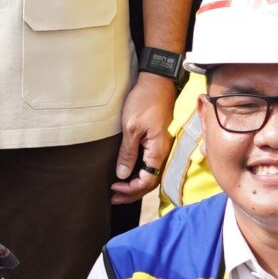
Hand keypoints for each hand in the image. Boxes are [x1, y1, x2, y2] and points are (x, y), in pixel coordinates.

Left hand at [115, 75, 173, 201]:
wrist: (156, 81)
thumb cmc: (144, 101)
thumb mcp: (131, 127)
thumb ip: (128, 152)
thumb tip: (123, 175)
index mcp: (158, 150)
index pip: (147, 180)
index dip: (131, 189)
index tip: (114, 188)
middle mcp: (163, 151)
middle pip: (150, 181)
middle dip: (132, 192)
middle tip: (114, 197)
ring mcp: (161, 146)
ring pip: (151, 173)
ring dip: (136, 184)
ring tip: (119, 190)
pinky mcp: (157, 140)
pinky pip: (150, 163)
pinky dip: (139, 172)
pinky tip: (128, 173)